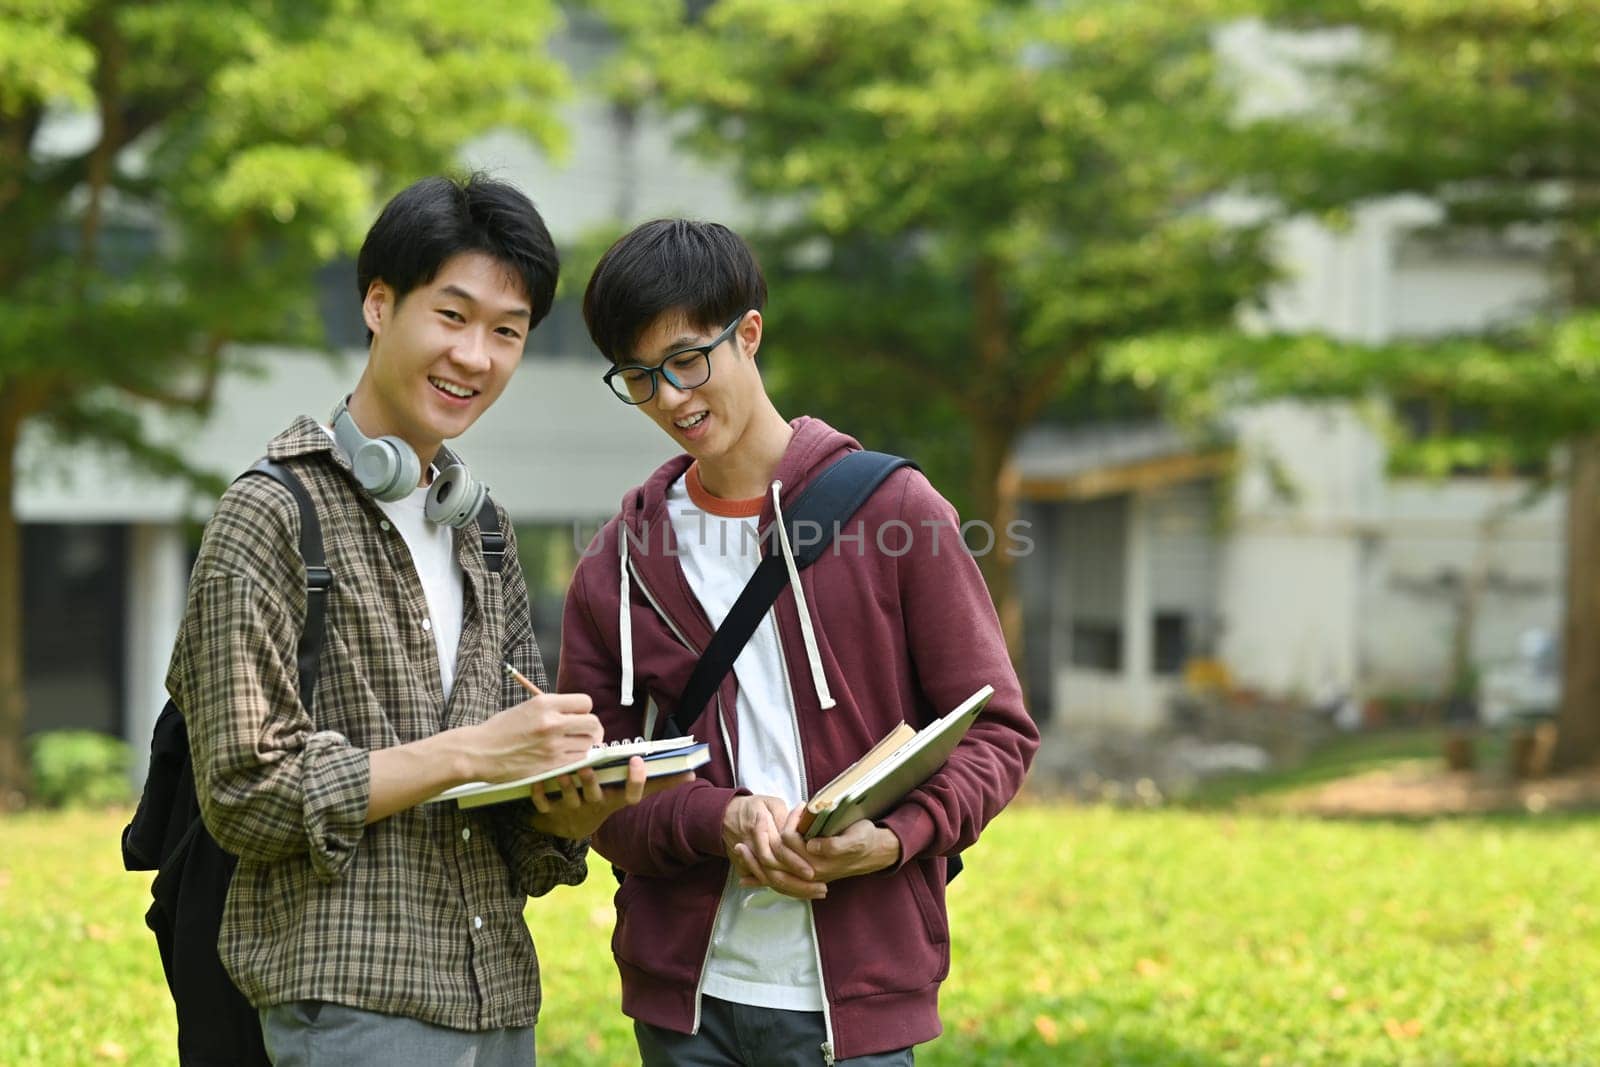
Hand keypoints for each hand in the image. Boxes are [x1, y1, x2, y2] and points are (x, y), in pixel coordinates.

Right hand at [470, 692, 600, 781]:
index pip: (586, 702)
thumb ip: (552, 709)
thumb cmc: (500, 730)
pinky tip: (563, 757)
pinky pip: (578, 760)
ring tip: (569, 746)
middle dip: (592, 729)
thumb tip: (576, 714)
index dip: (585, 710)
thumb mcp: (527, 708)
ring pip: (588, 744)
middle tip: (585, 733)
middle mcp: (552, 723)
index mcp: (545, 703)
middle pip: (593, 723)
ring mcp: (552, 745)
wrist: (479, 752)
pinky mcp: (550, 764)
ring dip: (583, 745)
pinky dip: (575, 758)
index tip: (579, 717)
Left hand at [527, 756, 695, 838]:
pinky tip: (537, 781)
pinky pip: (542, 805)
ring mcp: (572, 809)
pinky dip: (539, 795)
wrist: (571, 824)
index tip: (639, 761)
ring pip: (568, 799)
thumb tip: (692, 773)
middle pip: (596, 796)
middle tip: (590, 765)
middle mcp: (595, 806)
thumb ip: (658, 782)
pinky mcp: (550, 811)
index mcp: (615, 800)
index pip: (631, 795)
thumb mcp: (628, 793)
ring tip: (564, 771)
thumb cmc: (605, 798)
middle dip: (593, 782)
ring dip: (566, 786)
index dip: (636, 781)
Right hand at [724, 797, 825, 899]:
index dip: (795, 863)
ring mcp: (749, 861)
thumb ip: (785, 816)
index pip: (779, 851)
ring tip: (817, 892)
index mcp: (759, 829)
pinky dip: (783, 889)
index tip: (813, 872)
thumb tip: (802, 829)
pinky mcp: (745, 869)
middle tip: (822, 889)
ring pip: (772, 881)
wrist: (724, 816)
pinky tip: (801, 893)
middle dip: (799, 885)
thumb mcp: (770, 804)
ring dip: (795, 890)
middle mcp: (753, 848)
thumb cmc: (753, 807)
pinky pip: (765, 883)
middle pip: (775, 873)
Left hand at [738, 814, 900, 889]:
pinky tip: (745, 880)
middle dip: (758, 852)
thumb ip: (836, 843)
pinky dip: (761, 881)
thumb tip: (812, 845)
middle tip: (743, 837)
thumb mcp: (856, 838)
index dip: (780, 831)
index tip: (773, 817)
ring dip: (755, 864)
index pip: (790, 848)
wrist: (873, 852)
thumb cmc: (864, 840)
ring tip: (738, 850)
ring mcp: (806, 877)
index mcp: (820, 862)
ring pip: (774, 876)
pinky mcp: (804, 876)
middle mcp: (810, 873)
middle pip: (776, 867)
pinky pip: (779, 883)